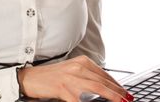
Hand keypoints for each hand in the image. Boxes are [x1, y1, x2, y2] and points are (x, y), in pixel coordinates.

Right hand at [17, 55, 133, 101]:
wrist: (31, 78)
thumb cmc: (51, 77)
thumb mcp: (71, 71)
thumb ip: (86, 76)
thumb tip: (103, 87)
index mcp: (81, 62)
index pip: (104, 74)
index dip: (116, 84)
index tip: (125, 92)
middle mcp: (78, 67)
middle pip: (103, 81)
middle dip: (118, 91)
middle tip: (128, 98)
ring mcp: (72, 78)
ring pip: (97, 88)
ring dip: (112, 96)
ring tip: (121, 101)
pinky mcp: (64, 89)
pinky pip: (80, 101)